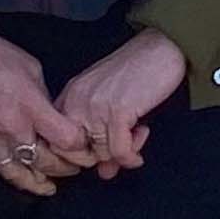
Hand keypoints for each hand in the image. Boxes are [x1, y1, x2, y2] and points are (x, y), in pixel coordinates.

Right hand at [0, 0, 90, 195]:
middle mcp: (14, 129)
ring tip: (52, 186)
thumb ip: (45, 99)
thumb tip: (52, 115)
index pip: (67, 141)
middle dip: (67, 167)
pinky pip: (0, 169)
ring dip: (41, 182)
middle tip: (77, 167)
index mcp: (32, 108)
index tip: (87, 146)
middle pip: (48, 162)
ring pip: (22, 174)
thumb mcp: (33, 71)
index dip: (81, 147)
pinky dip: (15, 177)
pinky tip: (25, 180)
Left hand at [55, 28, 185, 179]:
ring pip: (100, 153)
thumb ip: (101, 133)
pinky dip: (131, 156)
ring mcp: (96, 107)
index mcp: (70, 97)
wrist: (161, 46)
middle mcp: (77, 102)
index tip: (103, 153)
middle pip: (77, 153)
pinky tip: (140, 147)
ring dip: (123, 154)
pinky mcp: (118, 111)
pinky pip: (119, 151)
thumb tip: (105, 172)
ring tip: (138, 139)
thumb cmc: (138, 69)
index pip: (58, 143)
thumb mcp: (109, 100)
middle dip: (102, 158)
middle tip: (123, 150)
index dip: (81, 156)